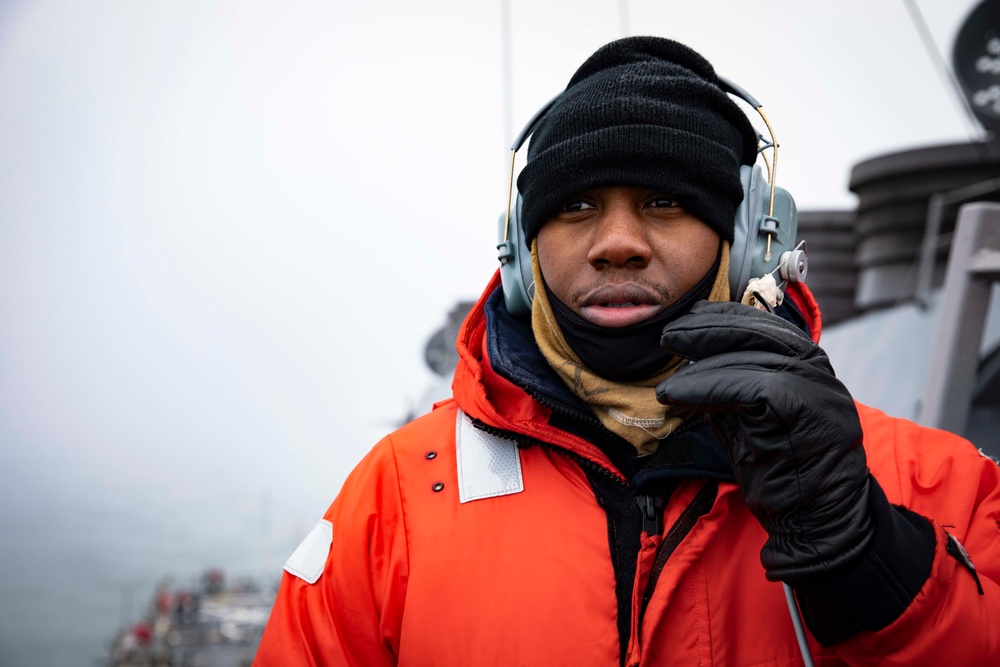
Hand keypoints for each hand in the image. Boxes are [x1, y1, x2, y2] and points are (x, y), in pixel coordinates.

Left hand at [656, 300, 871, 581]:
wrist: (820, 523)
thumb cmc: (783, 475)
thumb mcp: (751, 422)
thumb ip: (731, 392)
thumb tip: (691, 367)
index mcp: (808, 367)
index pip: (764, 326)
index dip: (722, 318)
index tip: (688, 319)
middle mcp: (816, 371)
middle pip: (756, 332)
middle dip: (706, 330)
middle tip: (668, 336)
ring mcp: (815, 388)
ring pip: (749, 359)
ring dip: (699, 370)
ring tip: (667, 386)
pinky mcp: (804, 408)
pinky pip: (747, 388)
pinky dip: (706, 389)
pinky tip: (678, 397)